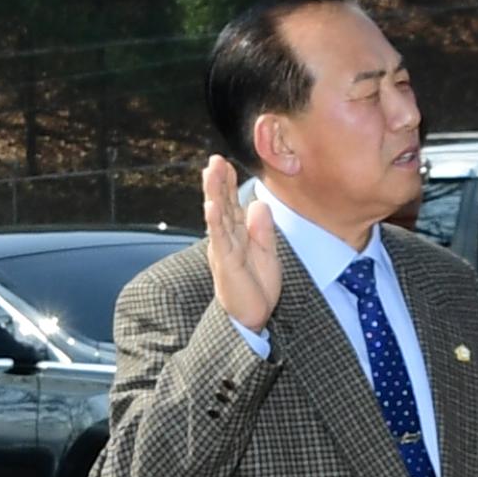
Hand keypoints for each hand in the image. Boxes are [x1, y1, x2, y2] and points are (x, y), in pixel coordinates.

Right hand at [200, 156, 281, 329]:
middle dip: (218, 181)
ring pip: (217, 216)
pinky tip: (211, 205)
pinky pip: (220, 239)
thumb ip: (262, 228)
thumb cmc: (257, 286)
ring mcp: (224, 249)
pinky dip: (215, 221)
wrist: (252, 317)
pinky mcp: (225, 263)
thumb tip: (258, 203)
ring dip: (214, 193)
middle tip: (214, 159)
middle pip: (221, 204)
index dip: (228, 183)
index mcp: (237, 235)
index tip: (225, 162)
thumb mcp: (267, 252)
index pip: (231, 203)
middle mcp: (227, 239)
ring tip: (210, 172)